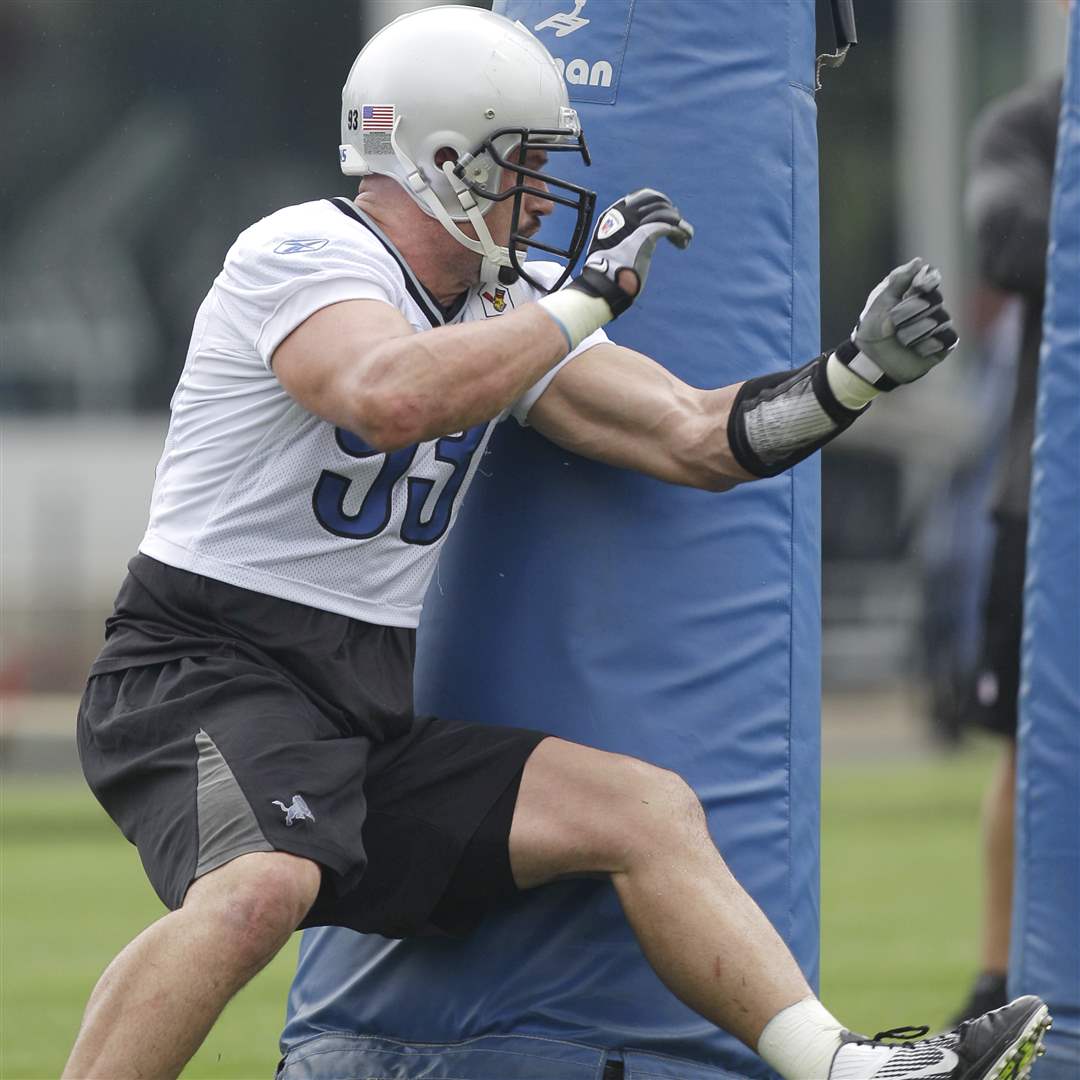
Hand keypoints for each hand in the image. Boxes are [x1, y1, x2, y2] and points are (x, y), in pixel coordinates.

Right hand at [568, 189, 693, 317]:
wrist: (605, 283)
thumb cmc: (609, 273)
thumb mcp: (614, 249)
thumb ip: (626, 239)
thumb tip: (642, 240)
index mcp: (614, 214)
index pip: (642, 197)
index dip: (658, 204)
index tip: (666, 219)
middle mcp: (624, 213)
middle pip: (657, 201)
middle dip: (671, 213)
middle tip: (677, 229)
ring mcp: (635, 222)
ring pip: (666, 213)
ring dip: (679, 224)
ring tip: (686, 237)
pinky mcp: (647, 233)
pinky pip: (670, 226)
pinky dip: (680, 232)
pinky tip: (684, 243)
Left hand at [842, 258, 958, 389]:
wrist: (870, 359)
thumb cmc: (872, 328)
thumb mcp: (880, 301)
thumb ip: (898, 280)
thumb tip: (919, 261)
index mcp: (915, 293)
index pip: (931, 278)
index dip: (927, 281)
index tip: (917, 286)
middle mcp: (930, 307)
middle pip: (934, 300)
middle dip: (909, 311)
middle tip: (894, 322)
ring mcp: (938, 325)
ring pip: (939, 320)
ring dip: (914, 331)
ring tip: (901, 339)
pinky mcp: (943, 345)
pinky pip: (947, 338)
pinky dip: (927, 344)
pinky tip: (915, 350)